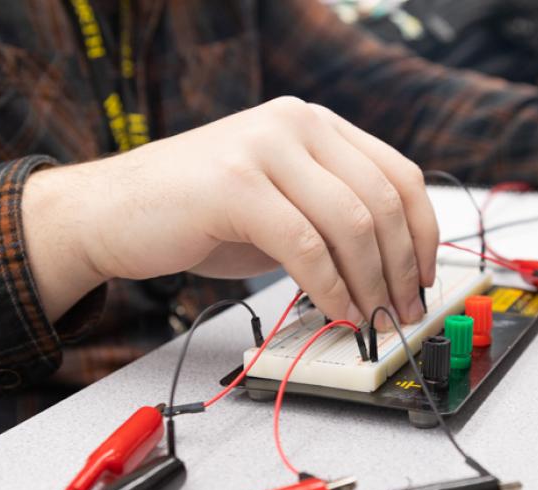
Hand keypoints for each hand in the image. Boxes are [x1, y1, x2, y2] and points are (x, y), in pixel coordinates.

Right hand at [23, 97, 437, 326]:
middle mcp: (296, 123)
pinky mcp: (236, 183)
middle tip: (402, 309)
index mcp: (316, 125)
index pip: (399, 175)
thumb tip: (390, 267)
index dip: (423, 233)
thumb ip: (332, 218)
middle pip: (381, 201)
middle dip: (401, 267)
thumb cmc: (200, 215)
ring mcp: (265, 146)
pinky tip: (337, 312)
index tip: (424, 276)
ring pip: (350, 223)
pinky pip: (306, 245)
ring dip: (371, 283)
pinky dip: (330, 287)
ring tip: (371, 318)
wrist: (113, 212)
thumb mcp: (283, 204)